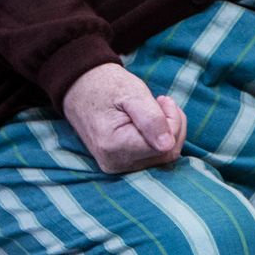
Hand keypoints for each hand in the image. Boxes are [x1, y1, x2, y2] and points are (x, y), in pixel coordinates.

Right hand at [62, 62, 185, 173]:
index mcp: (115, 146)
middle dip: (173, 126)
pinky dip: (160, 138)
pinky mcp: (122, 163)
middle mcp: (115, 164)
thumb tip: (167, 145)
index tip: (164, 100)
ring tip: (158, 108)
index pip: (164, 145)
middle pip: (166, 154)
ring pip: (163, 157)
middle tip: (163, 102)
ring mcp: (117, 166)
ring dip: (169, 132)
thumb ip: (151, 119)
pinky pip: (153, 156)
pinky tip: (152, 121)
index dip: (173, 122)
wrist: (80, 89)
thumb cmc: (106, 87)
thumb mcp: (132, 94)